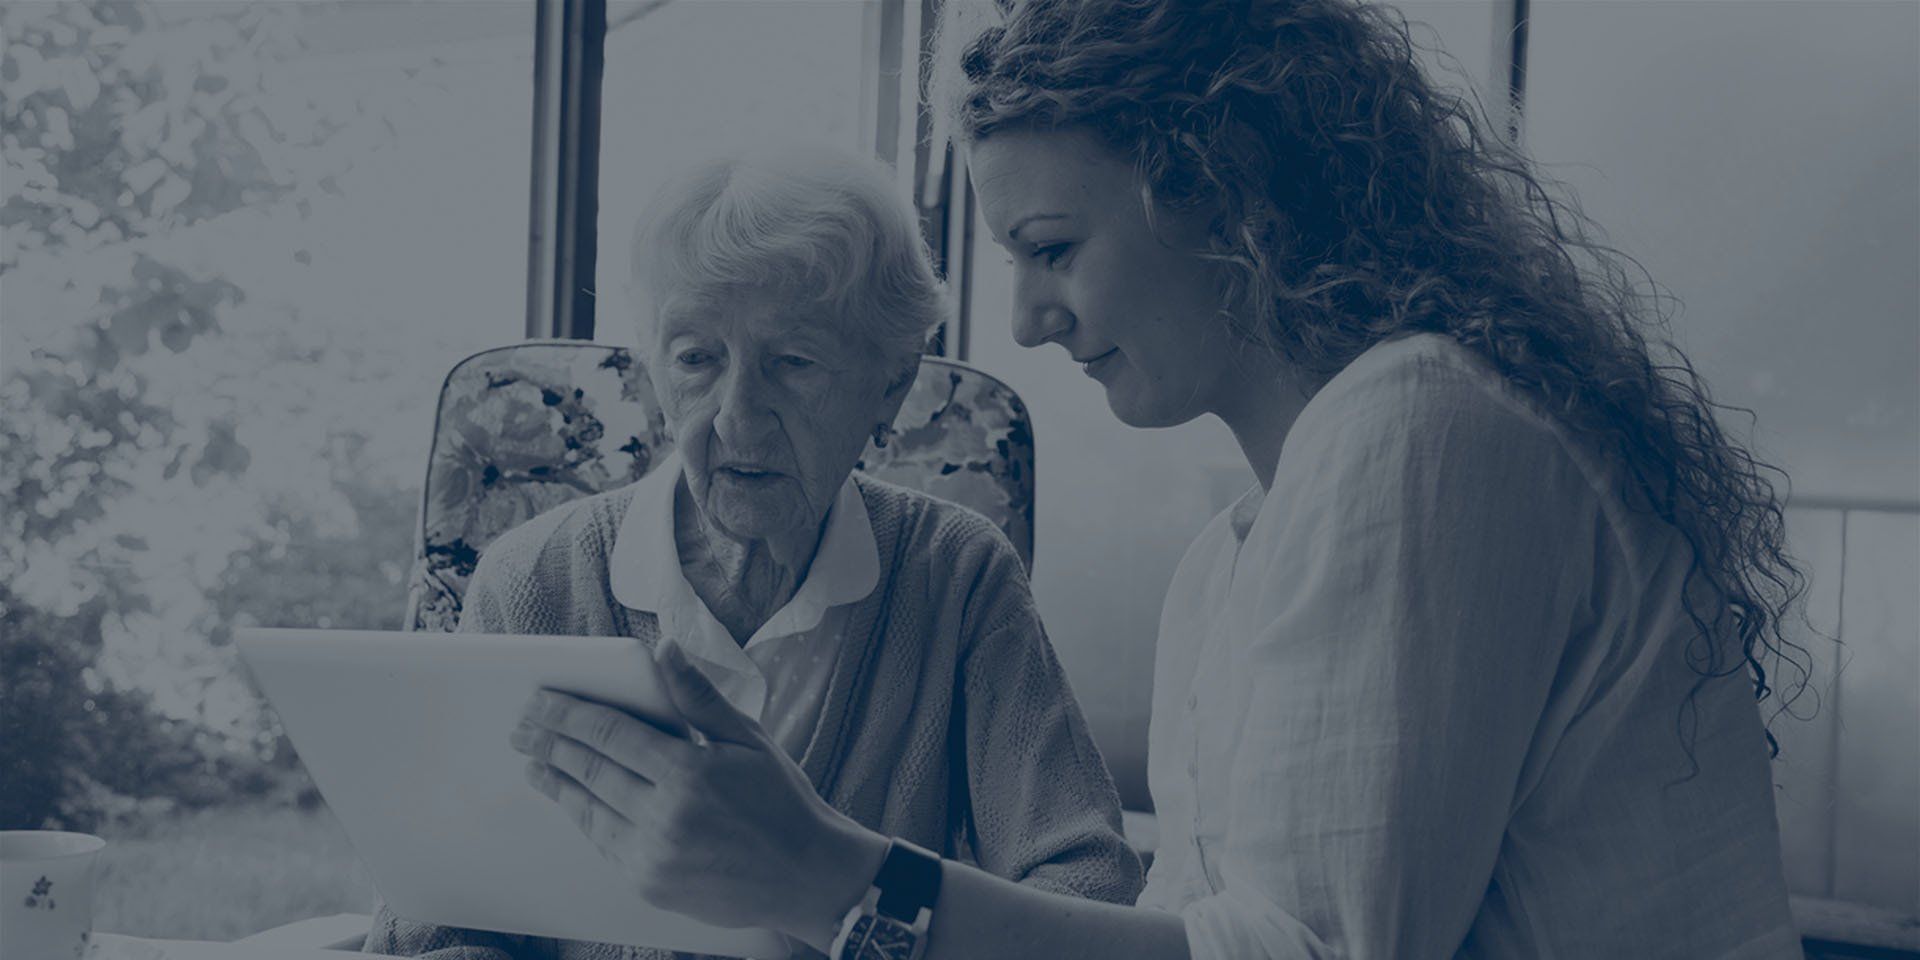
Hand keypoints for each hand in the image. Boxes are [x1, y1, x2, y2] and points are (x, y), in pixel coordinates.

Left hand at [510, 642, 887, 950]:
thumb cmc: (782, 801)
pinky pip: (604, 843)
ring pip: (588, 809)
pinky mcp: (651, 883)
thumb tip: (666, 649)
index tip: (540, 699)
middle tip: (522, 726)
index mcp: (690, 771)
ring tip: (533, 762)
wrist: (807, 876)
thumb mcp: (749, 739)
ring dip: (556, 781)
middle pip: (589, 768)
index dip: (568, 713)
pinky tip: (572, 798)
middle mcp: (666, 815)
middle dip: (549, 743)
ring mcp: (655, 855)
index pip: (610, 732)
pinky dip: (583, 816)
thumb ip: (699, 697)